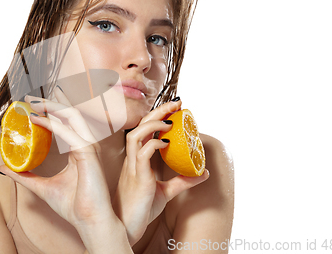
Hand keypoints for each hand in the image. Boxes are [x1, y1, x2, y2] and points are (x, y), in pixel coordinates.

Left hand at [0, 91, 115, 230]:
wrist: (88, 222)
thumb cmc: (72, 206)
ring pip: (73, 116)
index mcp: (79, 149)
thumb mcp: (41, 187)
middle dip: (52, 102)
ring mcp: (89, 147)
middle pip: (71, 114)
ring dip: (52, 107)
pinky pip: (69, 132)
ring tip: (32, 104)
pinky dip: (53, 124)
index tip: (35, 104)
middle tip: (30, 98)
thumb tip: (3, 168)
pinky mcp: (88, 153)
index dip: (54, 109)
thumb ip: (24, 175)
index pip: (68, 122)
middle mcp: (85, 144)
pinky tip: (37, 120)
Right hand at [112, 99, 208, 244]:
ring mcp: (132, 167)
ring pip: (136, 135)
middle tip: (177, 104)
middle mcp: (132, 159)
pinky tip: (166, 143)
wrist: (128, 228)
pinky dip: (154, 144)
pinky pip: (142, 155)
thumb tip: (203, 173)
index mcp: (136, 159)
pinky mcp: (137, 177)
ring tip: (170, 120)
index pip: (144, 130)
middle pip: (140, 126)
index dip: (157, 116)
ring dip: (153, 124)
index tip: (175, 108)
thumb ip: (182, 180)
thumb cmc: (141, 209)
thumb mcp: (165, 191)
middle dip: (158, 111)